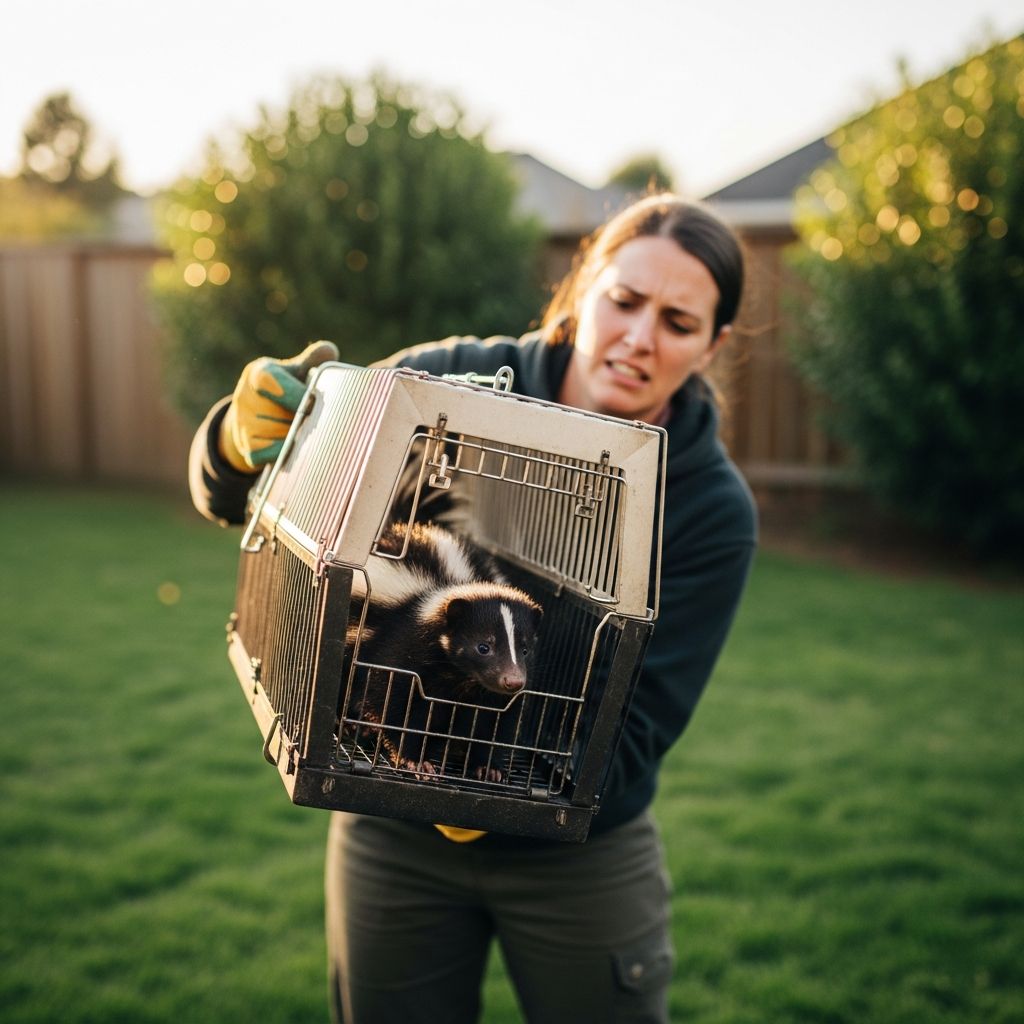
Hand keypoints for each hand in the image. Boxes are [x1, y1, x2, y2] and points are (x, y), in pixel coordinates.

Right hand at [219, 340, 338, 471]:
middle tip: (322, 421)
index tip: (315, 402)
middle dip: (304, 419)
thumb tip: (329, 350)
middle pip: (281, 414)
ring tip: (312, 432)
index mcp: (258, 374)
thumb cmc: (285, 389)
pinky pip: (271, 455)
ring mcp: (243, 424)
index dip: (294, 393)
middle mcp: (245, 398)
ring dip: (300, 437)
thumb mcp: (296, 371)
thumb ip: (312, 361)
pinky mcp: (248, 448)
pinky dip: (287, 453)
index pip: (269, 381)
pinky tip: (299, 447)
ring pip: (279, 436)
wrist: (255, 416)